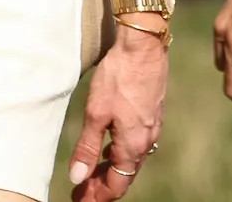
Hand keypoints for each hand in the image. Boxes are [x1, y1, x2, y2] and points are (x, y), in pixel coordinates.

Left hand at [67, 21, 168, 200]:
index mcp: (133, 146)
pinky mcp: (153, 113)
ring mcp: (153, 127)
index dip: (97, 197)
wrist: (143, 45)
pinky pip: (137, 144)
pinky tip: (111, 144)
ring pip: (132, 159)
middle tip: (82, 190)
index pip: (116, 186)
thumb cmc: (118, 77)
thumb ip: (88, 148)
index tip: (80, 199)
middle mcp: (146, 141)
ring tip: (92, 172)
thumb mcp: (96, 114)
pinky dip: (121, 152)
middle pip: (125, 176)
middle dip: (103, 186)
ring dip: (112, 169)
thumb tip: (78, 177)